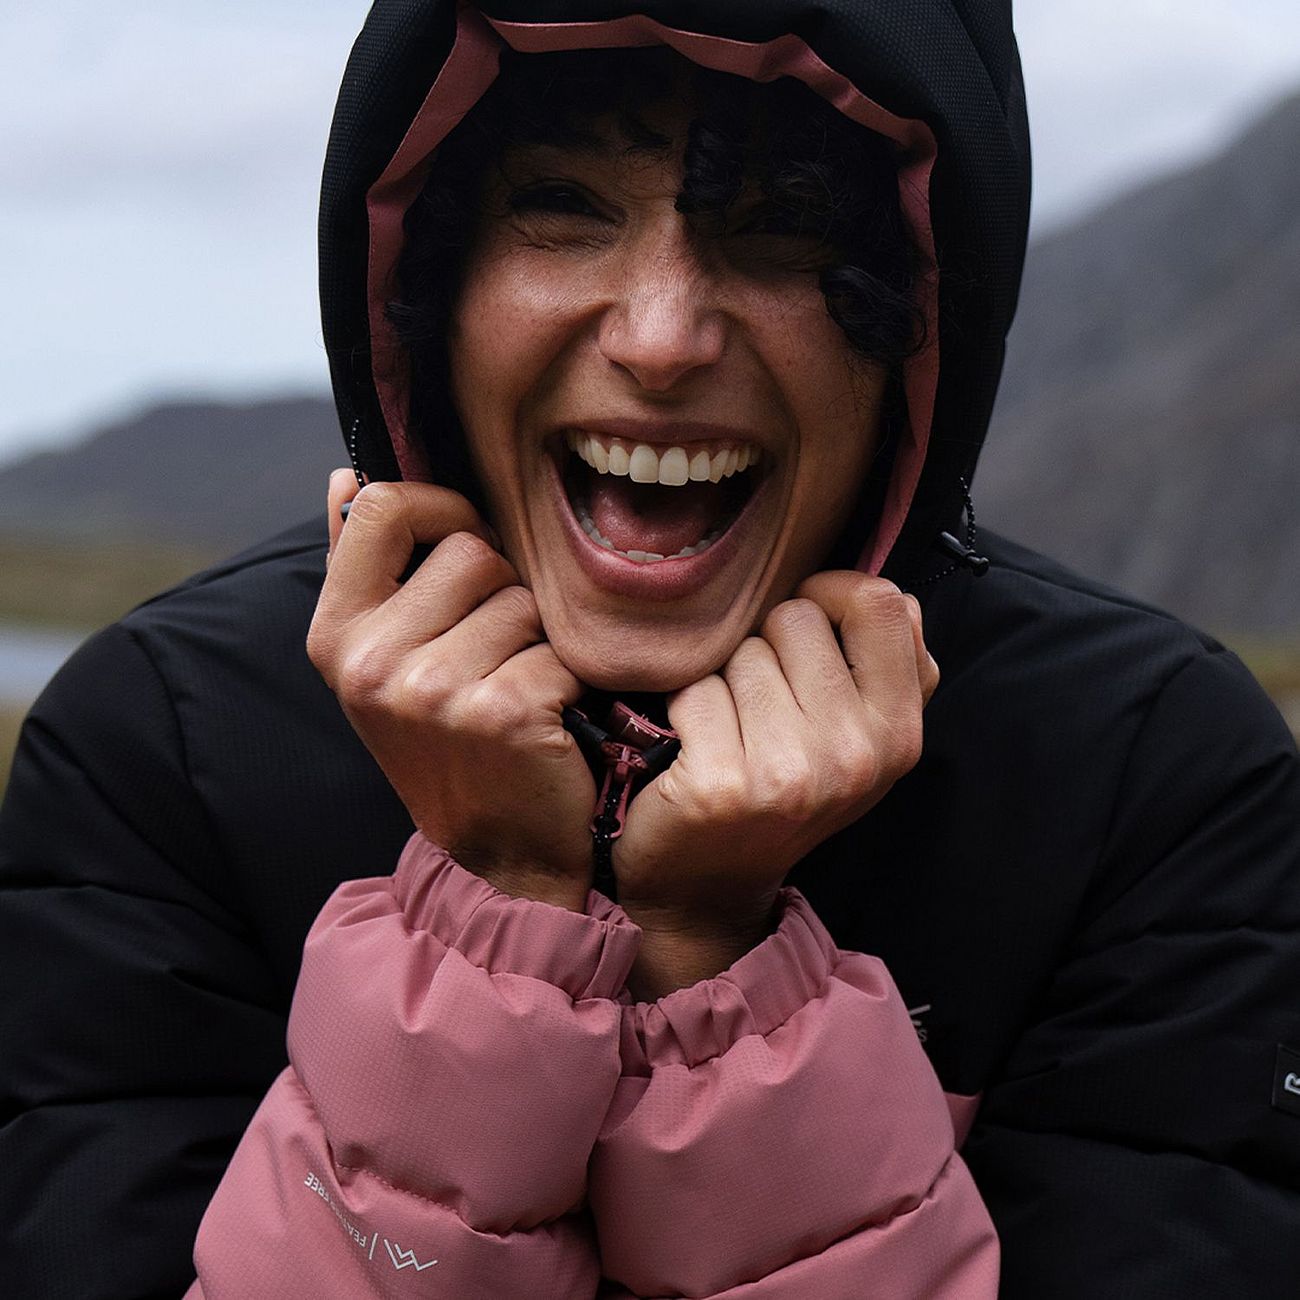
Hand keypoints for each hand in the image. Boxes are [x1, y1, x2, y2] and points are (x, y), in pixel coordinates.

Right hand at [306, 471, 595, 909]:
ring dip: (537, 638)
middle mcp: (370, 661)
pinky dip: (568, 679)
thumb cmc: (451, 739)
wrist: (502, 848)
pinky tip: (546, 720)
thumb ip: (365, 567)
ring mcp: (430, 689)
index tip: (467, 541)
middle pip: (472, 548)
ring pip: (522, 597)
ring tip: (517, 687)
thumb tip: (345, 476)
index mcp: (336, 635)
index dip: (441, 507)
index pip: (383, 506)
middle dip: (502, 590)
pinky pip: (559, 647)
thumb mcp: (387, 658)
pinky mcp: (498, 711)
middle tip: (496, 653)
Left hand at [614, 572, 938, 992]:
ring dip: (724, 678)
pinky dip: (683, 707)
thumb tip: (887, 592)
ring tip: (731, 728)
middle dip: (767, 643)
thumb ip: (883, 666)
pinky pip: (694, 688)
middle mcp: (854, 755)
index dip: (834, 591)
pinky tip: (694, 747)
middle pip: (798, 617)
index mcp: (898, 734)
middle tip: (760, 700)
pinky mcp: (722, 785)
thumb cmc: (781, 791)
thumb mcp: (858, 740)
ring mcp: (789, 773)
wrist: (707, 887)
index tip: (806, 620)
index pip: (883, 605)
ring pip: (742, 651)